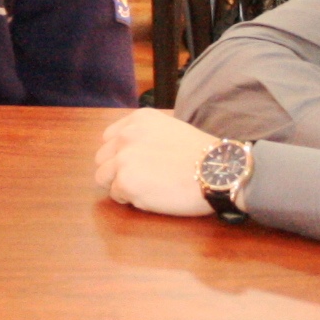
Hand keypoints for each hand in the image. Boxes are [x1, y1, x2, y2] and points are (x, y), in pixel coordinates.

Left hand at [94, 109, 218, 216]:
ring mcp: (123, 159)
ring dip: (119, 185)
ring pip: (102, 177)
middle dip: (116, 170)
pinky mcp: (125, 182)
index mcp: (137, 120)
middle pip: (102, 158)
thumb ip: (145, 136)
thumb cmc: (202, 154)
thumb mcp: (170, 129)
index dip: (120, 154)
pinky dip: (130, 199)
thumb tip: (129, 154)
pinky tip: (152, 196)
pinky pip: (116, 195)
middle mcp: (126, 135)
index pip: (109, 139)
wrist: (217, 171)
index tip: (136, 164)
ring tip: (145, 189)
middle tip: (141, 180)